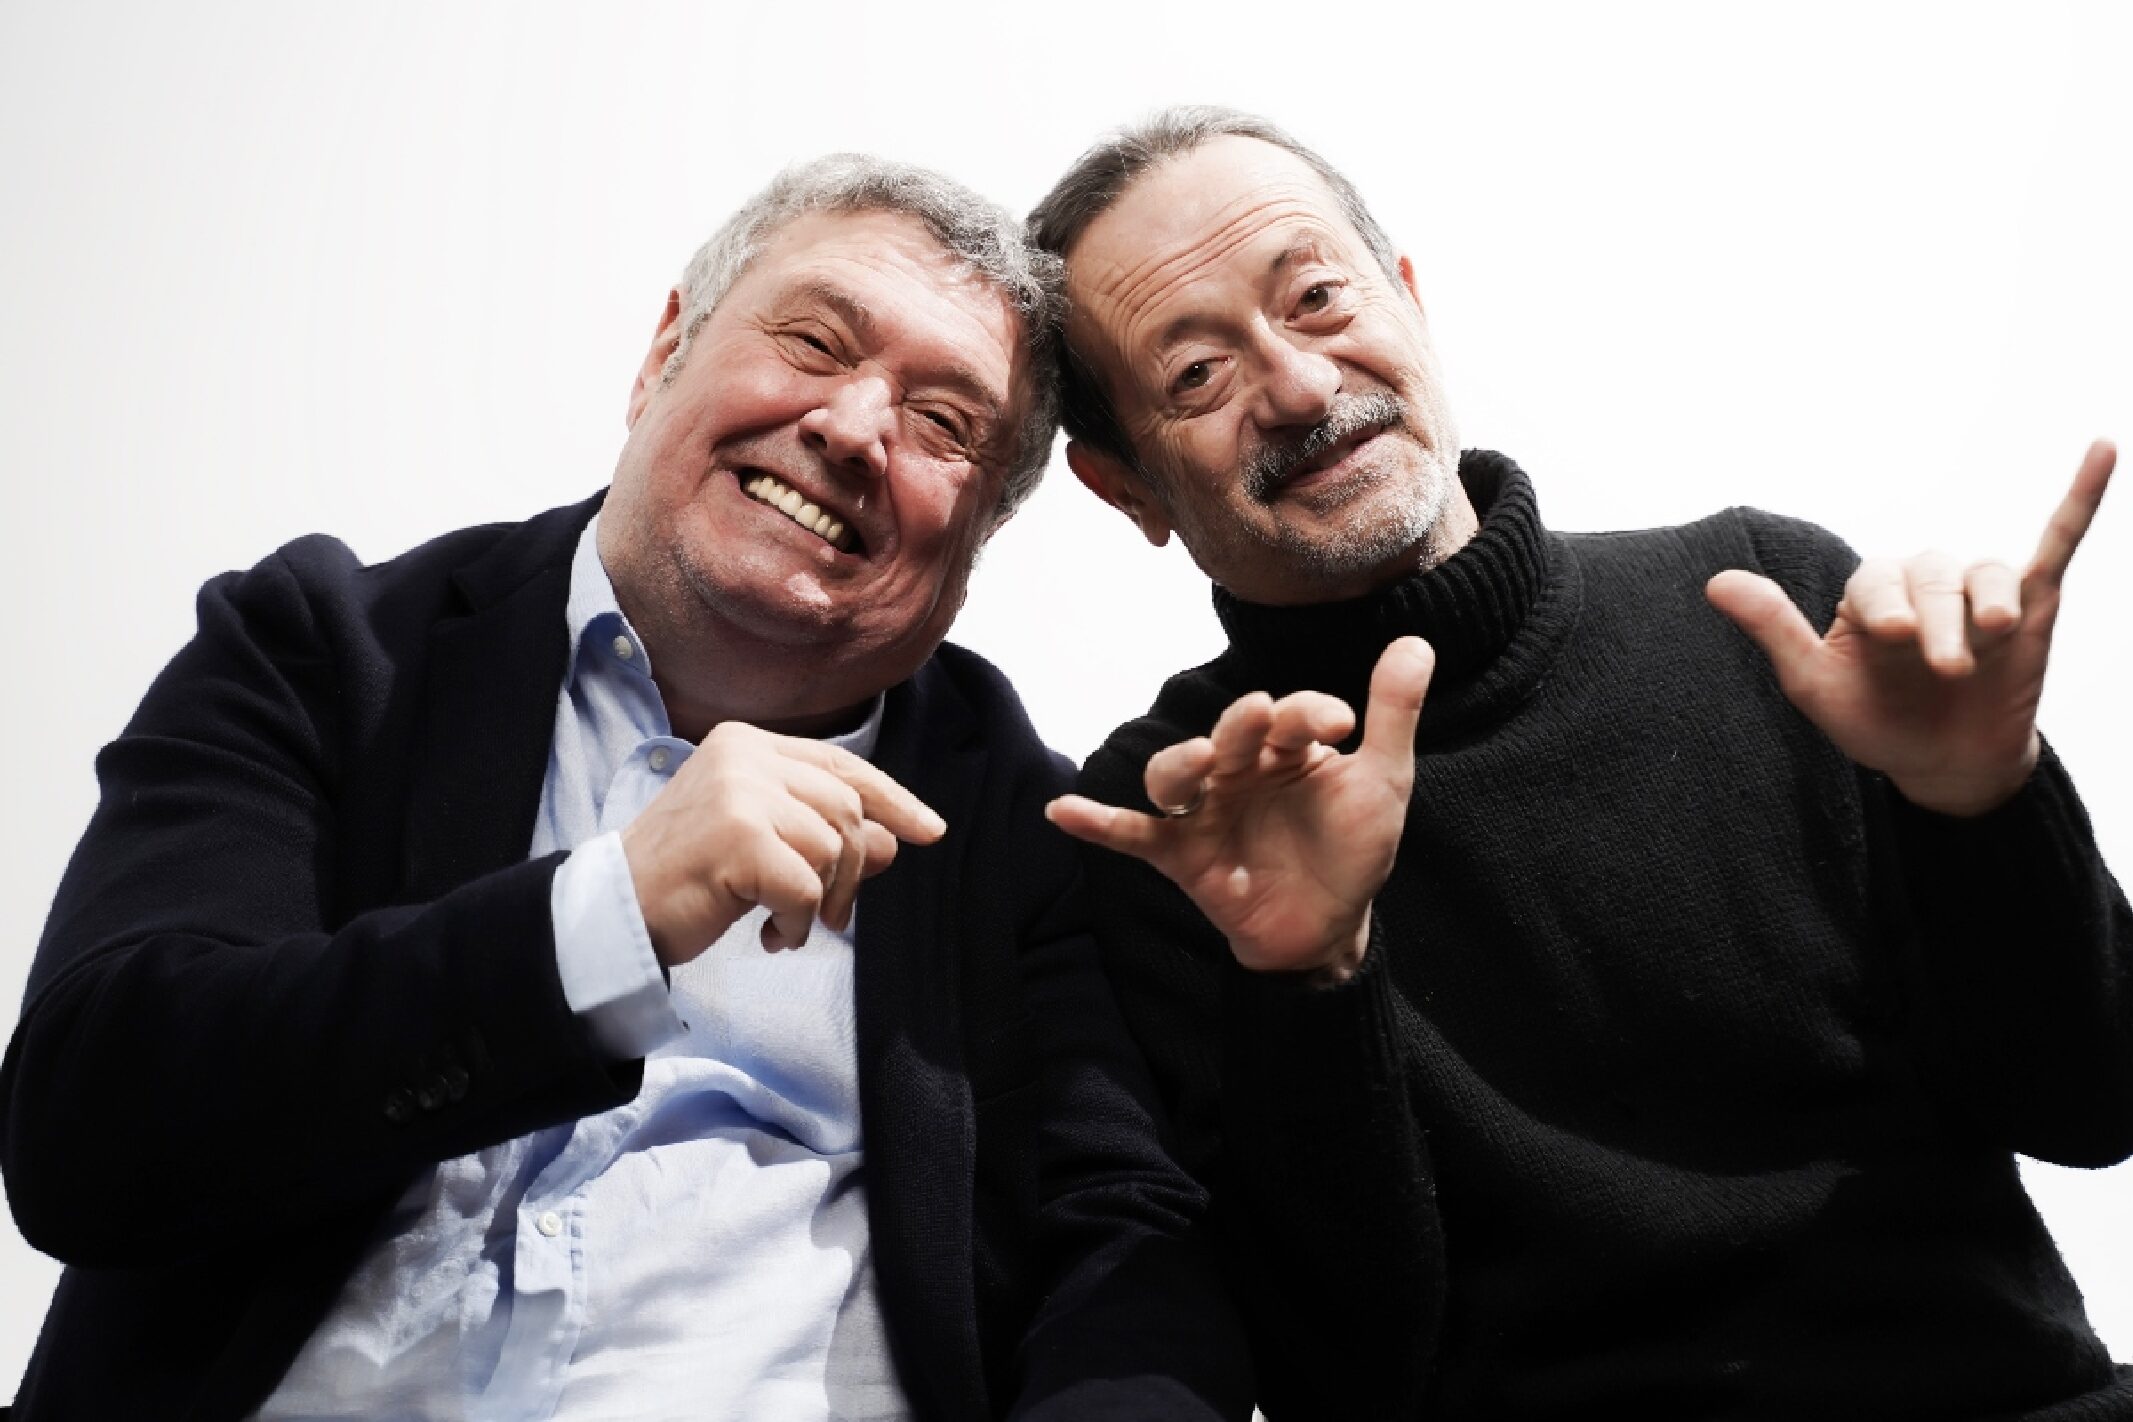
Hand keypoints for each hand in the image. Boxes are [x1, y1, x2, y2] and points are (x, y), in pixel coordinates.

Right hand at [620, 721, 945, 961]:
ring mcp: (740, 793)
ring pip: (832, 848)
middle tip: (829, 914)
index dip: (893, 799)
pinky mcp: (739, 838)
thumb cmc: (685, 877)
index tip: (929, 829)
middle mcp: (744, 757)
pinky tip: (767, 934)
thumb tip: (892, 841)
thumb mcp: (762, 844)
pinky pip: (807, 886)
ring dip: (821, 902)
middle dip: (851, 871)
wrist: (612, 911)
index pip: (842, 764)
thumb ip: (822, 833)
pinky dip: (797, 921)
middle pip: (846, 809)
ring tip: (784, 923)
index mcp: (748, 744)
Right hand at [1047, 637, 1434, 981]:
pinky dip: (1097, 822)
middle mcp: (1239, 769)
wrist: (1329, 927)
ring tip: (1197, 765)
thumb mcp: (1382, 781)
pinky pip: (1131, 834)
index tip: (1345, 725)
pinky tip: (1063, 810)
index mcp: (1287, 747)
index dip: (1311, 714)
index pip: (1292, 716)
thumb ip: (1392, 714)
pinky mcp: (1180, 854)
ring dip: (1180, 765)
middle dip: (1240, 725)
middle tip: (1258, 713)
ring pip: (1175, 775)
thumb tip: (1418, 642)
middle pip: (1228, 736)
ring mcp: (1206, 810)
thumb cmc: (1351, 847)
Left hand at [1706, 440, 2114, 816]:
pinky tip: (2103, 449)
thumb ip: (1773, 630)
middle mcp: (1923, 583)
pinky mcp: (2033, 604)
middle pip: (1931, 576)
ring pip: (1985, 573)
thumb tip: (1715, 582)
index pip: (1875, 580)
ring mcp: (1978, 592)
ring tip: (1989, 637)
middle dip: (1938, 624)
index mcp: (1869, 595)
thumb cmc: (1873, 722)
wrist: (1941, 765)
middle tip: (1942, 670)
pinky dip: (2081, 497)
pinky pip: (2058, 541)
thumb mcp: (1815, 686)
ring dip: (1984, 604)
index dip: (1887, 606)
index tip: (1892, 641)